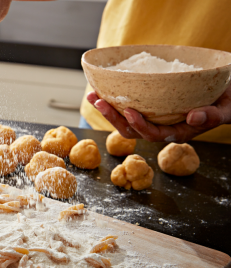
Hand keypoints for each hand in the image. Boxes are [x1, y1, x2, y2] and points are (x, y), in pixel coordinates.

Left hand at [86, 84, 230, 142]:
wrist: (226, 96)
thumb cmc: (226, 102)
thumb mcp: (225, 109)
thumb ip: (212, 115)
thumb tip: (193, 116)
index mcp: (177, 132)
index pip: (154, 134)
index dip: (140, 125)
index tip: (129, 112)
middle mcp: (162, 129)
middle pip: (132, 131)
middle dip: (113, 118)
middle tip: (99, 101)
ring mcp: (154, 120)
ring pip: (126, 122)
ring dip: (108, 111)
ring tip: (93, 96)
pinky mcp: (150, 110)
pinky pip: (128, 110)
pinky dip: (114, 102)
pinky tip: (102, 91)